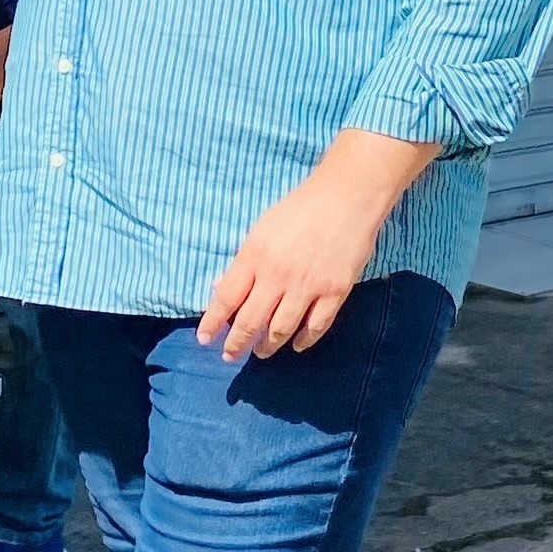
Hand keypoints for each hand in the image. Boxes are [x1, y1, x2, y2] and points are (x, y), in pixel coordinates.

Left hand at [200, 166, 386, 359]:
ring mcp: (308, 285)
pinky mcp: (335, 291)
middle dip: (236, 343)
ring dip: (268, 346)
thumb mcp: (262, 229)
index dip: (213, 322)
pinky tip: (297, 344)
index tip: (204, 339)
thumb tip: (219, 288)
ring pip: (280, 329)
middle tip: (230, 354)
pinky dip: (304, 340)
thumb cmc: (300, 209)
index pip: (226, 297)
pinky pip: (316, 326)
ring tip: (261, 351)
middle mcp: (278, 274)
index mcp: (255, 255)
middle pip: (250, 321)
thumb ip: (242, 262)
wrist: (348, 197)